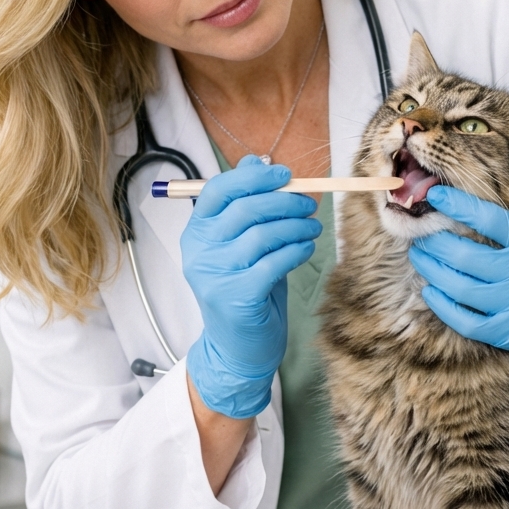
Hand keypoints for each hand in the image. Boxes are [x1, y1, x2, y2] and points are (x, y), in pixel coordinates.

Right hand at [181, 155, 320, 417]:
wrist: (237, 348)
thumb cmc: (244, 290)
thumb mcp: (241, 244)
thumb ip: (245, 204)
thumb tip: (257, 161)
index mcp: (196, 232)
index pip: (217, 190)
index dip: (253, 177)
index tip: (285, 175)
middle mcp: (199, 252)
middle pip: (244, 209)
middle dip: (284, 201)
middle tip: (308, 204)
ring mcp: (215, 276)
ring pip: (262, 235)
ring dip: (296, 226)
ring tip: (312, 227)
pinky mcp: (236, 297)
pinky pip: (273, 263)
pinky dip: (296, 250)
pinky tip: (306, 247)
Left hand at [408, 155, 508, 376]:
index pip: (490, 220)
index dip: (458, 205)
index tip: (435, 195)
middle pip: (466, 256)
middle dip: (435, 240)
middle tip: (419, 230)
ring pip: (460, 288)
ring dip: (432, 270)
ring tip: (419, 255)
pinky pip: (466, 322)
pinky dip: (443, 306)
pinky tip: (431, 290)